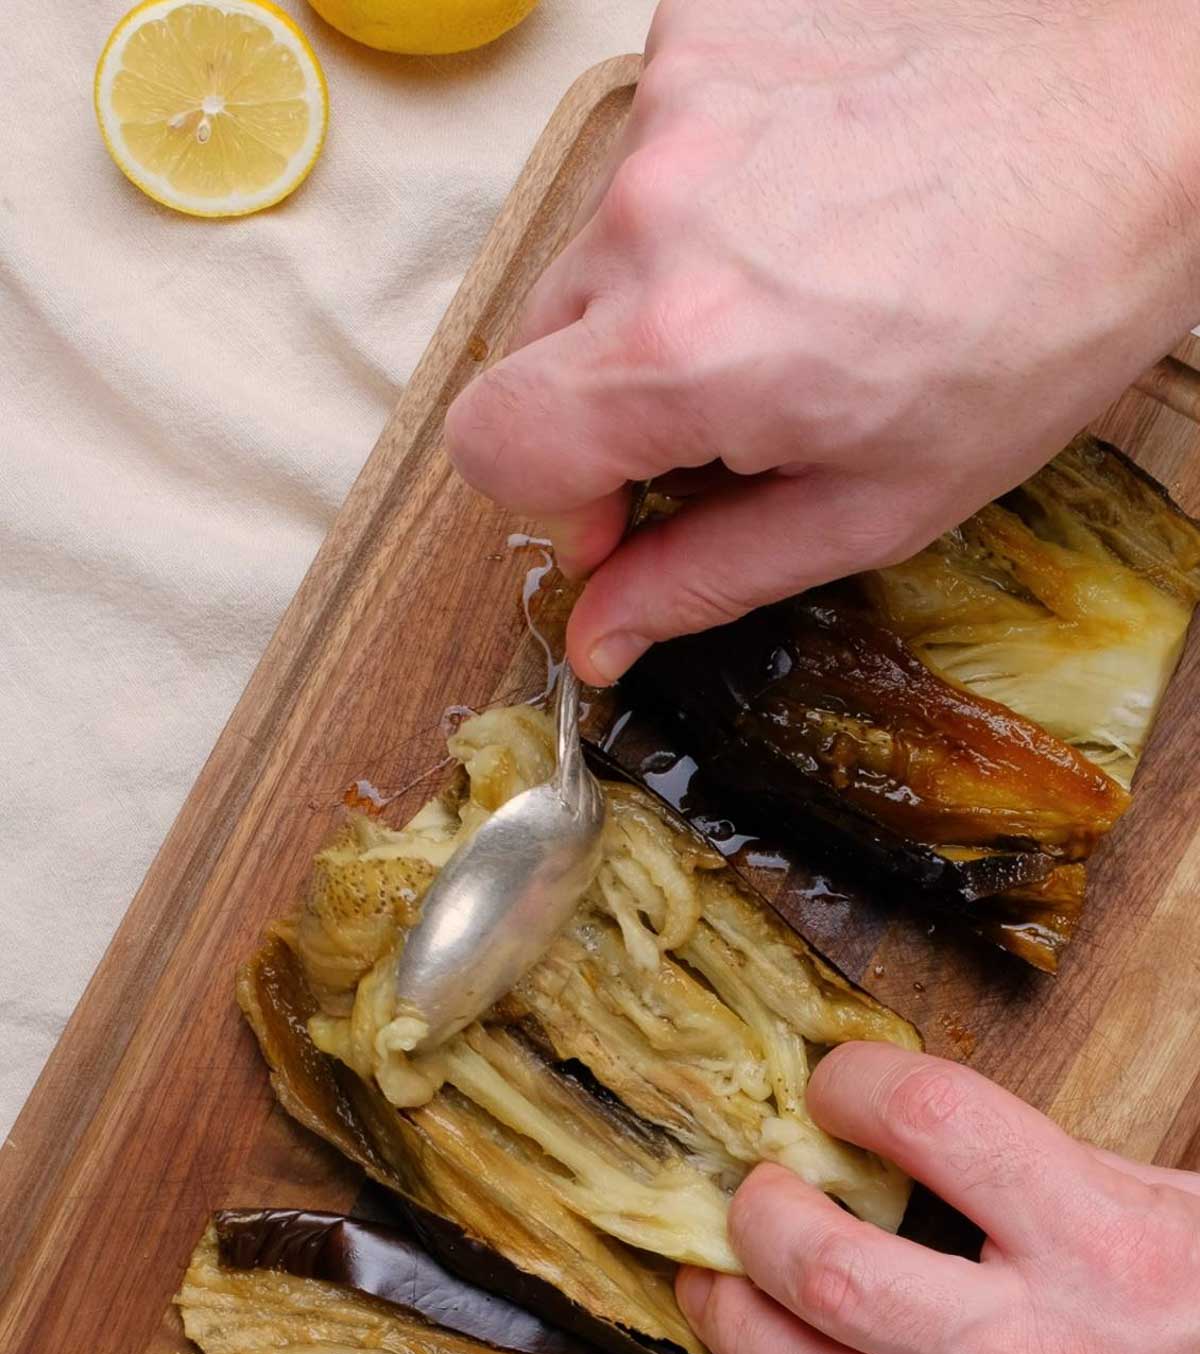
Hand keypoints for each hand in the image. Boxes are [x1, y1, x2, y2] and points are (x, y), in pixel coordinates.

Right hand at [445, 0, 1199, 684]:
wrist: (1142, 132)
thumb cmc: (1038, 323)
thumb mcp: (876, 503)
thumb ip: (708, 577)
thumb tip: (598, 635)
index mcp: (687, 354)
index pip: (489, 444)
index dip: (549, 495)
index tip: (621, 501)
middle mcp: (655, 212)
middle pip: (535, 344)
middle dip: (613, 394)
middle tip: (734, 404)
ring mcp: (679, 100)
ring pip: (598, 240)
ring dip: (665, 283)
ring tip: (799, 281)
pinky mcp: (710, 23)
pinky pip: (654, 138)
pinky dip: (711, 183)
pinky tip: (810, 193)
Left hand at [676, 1042, 1199, 1353]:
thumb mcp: (1179, 1210)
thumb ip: (1047, 1172)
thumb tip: (907, 1128)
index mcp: (1106, 1241)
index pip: (938, 1125)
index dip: (857, 1085)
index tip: (833, 1085)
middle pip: (835, 1271)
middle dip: (759, 1218)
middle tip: (745, 1193)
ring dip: (740, 1330)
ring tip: (712, 1286)